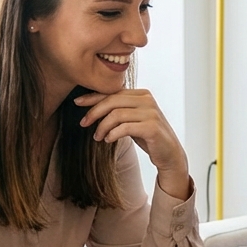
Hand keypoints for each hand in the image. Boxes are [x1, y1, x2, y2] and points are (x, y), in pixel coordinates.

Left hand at [74, 88, 189, 198]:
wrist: (169, 154)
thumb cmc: (148, 137)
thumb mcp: (132, 120)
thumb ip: (119, 110)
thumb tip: (92, 106)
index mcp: (142, 94)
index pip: (112, 92)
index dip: (93, 97)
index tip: (77, 103)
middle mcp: (147, 100)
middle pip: (112, 101)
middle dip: (94, 112)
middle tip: (83, 123)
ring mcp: (151, 113)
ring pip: (116, 114)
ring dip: (102, 127)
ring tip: (98, 137)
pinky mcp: (152, 127)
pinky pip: (125, 127)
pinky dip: (112, 134)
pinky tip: (108, 140)